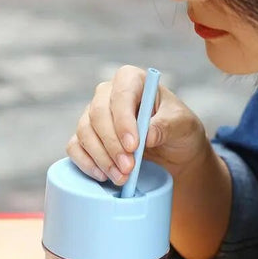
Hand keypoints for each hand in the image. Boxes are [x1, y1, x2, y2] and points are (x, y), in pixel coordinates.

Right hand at [67, 65, 208, 184]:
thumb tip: (147, 135)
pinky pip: (75, 148)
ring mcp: (93, 116)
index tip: (134, 146)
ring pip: (84, 133)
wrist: (171, 151)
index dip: (123, 121)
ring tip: (121, 177)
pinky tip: (103, 176)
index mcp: (132, 81)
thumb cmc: (177, 130)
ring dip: (101, 158)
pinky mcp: (85, 139)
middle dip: (112, 145)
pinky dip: (86, 163)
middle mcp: (107, 95)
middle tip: (128, 168)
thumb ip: (167, 126)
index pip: (121, 95)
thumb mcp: (182, 125)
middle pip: (98, 115)